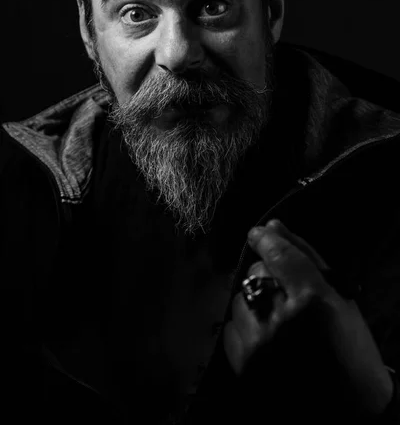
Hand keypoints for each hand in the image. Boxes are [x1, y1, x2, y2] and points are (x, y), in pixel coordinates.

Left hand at [223, 219, 393, 416]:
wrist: (348, 408)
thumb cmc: (350, 348)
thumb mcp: (340, 297)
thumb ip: (305, 257)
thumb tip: (272, 226)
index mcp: (311, 300)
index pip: (278, 254)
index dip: (265, 239)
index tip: (258, 234)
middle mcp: (281, 320)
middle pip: (255, 273)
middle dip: (266, 275)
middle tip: (284, 293)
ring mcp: (259, 344)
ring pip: (239, 298)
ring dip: (254, 302)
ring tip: (276, 320)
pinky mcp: (244, 365)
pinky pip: (230, 327)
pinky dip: (244, 327)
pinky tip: (264, 338)